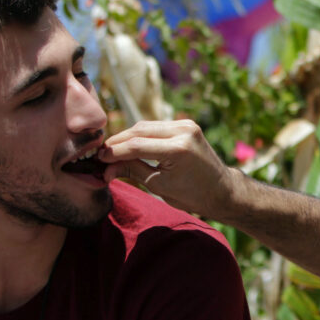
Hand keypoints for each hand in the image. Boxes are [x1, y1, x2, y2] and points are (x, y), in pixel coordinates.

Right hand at [99, 120, 237, 217]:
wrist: (221, 189)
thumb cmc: (191, 194)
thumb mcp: (158, 185)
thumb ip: (132, 171)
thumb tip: (106, 168)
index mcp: (178, 149)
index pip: (136, 146)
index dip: (114, 152)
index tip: (98, 159)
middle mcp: (183, 131)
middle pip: (139, 130)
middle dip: (118, 142)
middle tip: (101, 154)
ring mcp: (186, 124)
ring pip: (146, 125)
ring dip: (128, 136)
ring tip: (112, 150)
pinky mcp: (187, 124)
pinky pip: (157, 126)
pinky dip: (142, 134)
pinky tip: (129, 144)